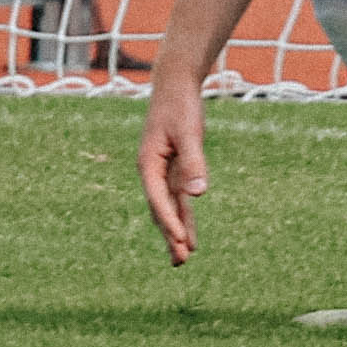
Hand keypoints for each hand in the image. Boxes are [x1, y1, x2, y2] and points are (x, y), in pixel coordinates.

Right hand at [138, 78, 210, 265]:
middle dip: (170, 235)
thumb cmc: (180, 105)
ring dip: (176, 231)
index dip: (170, 220)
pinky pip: (177, 199)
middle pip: (160, 209)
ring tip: (182, 259)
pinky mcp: (174, 168)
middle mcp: (152, 170)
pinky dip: (183, 216)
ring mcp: (162, 171)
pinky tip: (190, 234)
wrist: (176, 84)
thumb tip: (198, 195)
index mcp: (149, 162)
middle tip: (180, 262)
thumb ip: (193, 162)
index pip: (158, 198)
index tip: (182, 240)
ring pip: (168, 208)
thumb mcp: (189, 132)